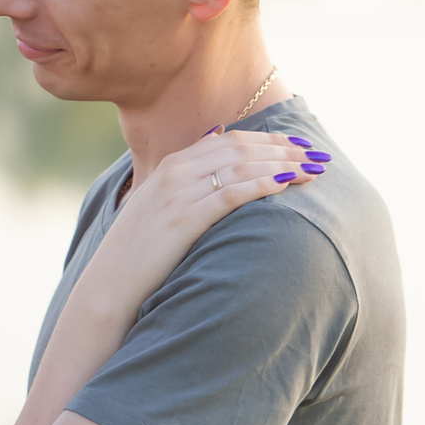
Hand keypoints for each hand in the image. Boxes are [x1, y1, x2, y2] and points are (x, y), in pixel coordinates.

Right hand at [78, 129, 319, 313]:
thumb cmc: (137, 253)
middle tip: (314, 155)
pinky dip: (260, 186)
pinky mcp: (184, 220)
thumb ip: (186, 183)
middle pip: (239, 148)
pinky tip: (284, 186)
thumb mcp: (158, 208)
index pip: (227, 140)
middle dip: (281, 150)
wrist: (109, 284)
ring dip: (280, 166)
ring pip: (240, 166)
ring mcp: (179, 195)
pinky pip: (230, 194)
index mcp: (171, 166)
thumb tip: (216, 159)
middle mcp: (176, 173)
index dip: (265, 140)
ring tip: (310, 171)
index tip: (295, 146)